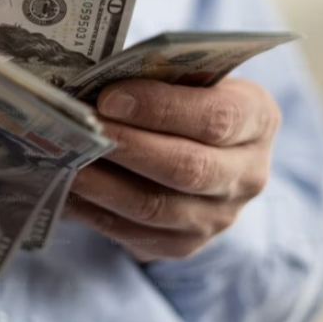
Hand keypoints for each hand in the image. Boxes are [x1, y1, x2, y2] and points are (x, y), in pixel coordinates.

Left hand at [65, 78, 280, 260]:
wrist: (202, 151)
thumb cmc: (185, 98)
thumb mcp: (187, 78)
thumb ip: (156, 77)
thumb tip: (94, 82)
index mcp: (257, 120)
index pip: (216, 118)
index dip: (161, 108)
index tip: (109, 97)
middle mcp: (248, 174)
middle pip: (188, 168)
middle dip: (126, 147)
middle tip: (79, 130)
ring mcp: (219, 217)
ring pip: (156, 207)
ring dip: (103, 185)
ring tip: (64, 161)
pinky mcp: (184, 245)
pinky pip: (135, 234)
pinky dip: (95, 212)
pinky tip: (65, 190)